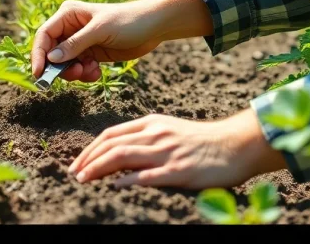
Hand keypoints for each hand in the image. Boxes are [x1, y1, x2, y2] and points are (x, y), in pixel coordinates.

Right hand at [31, 0, 213, 82]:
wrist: (154, 26)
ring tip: (91, 72)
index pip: (44, 35)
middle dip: (61, 67)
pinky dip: (85, 74)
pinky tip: (97, 72)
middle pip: (52, 53)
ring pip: (65, 64)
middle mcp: (71, 28)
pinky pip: (79, 68)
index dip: (39, 55)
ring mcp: (81, 42)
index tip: (39, 74)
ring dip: (75, 73)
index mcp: (68, 14)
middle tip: (76, 75)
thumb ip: (75, 44)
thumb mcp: (100, 31)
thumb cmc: (127, 20)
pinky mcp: (91, 53)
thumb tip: (52, 58)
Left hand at [66, 109, 286, 189]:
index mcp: (152, 124)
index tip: (78, 163)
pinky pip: (147, 174)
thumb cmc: (203, 141)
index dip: (90, 149)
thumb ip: (146, 138)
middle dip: (88, 160)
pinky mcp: (179, 170)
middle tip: (73, 174)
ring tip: (84, 180)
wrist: (236, 144)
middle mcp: (156, 135)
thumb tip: (119, 152)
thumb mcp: (170, 130)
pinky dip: (127, 179)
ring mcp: (166, 152)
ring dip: (98, 168)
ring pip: (123, 156)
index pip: (111, 134)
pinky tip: (114, 186)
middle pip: (112, 144)